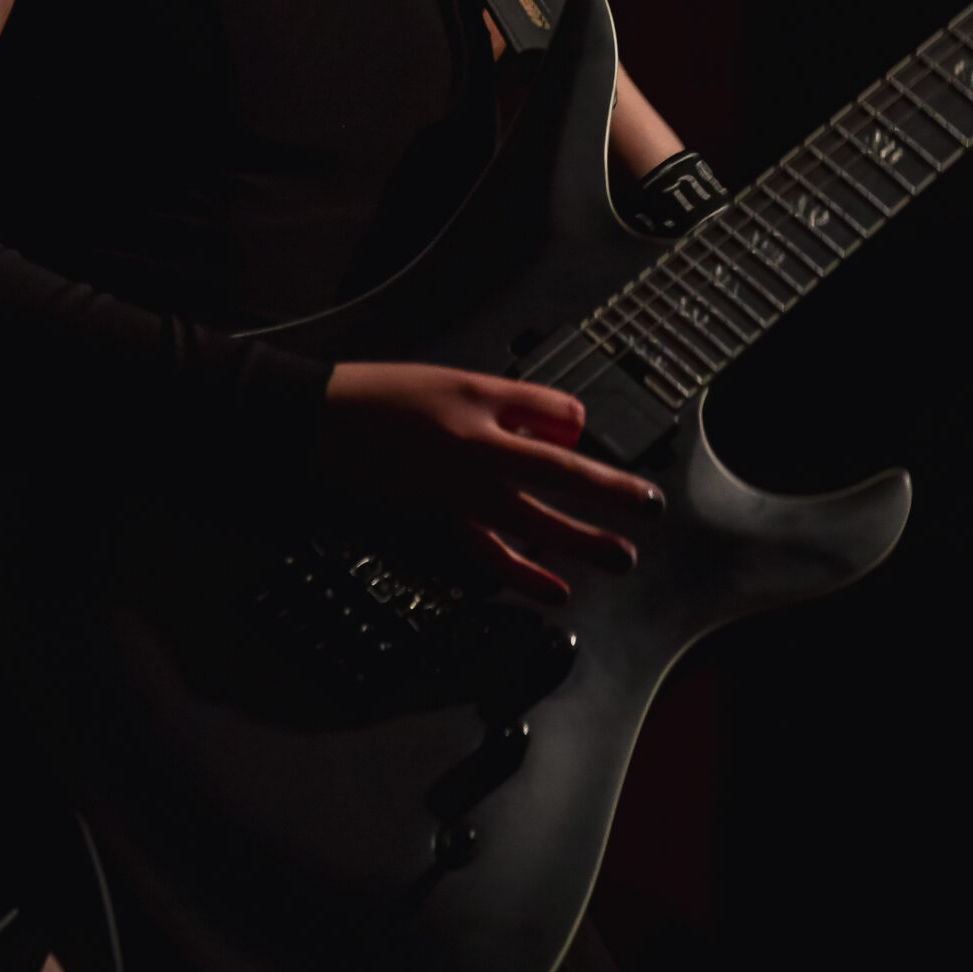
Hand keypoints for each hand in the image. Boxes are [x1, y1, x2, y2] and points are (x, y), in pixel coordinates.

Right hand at [314, 361, 661, 602]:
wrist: (320, 424)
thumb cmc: (388, 397)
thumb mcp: (458, 382)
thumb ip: (517, 405)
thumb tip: (565, 429)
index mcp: (484, 413)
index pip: (558, 428)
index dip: (587, 444)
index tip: (607, 458)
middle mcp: (478, 457)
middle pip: (560, 479)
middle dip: (611, 495)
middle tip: (652, 508)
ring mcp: (459, 497)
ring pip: (534, 524)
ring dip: (582, 542)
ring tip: (620, 559)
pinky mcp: (436, 526)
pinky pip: (490, 557)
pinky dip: (524, 575)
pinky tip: (553, 588)